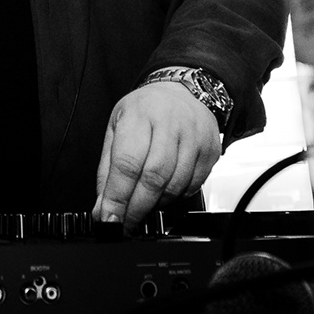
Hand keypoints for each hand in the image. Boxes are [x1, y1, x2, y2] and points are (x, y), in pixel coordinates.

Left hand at [92, 81, 221, 231]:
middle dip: (137, 207)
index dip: (117, 196)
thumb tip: (103, 206)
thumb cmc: (146, 110)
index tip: (109, 218)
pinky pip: (194, 185)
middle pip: (153, 177)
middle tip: (125, 222)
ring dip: (157, 204)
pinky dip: (177, 197)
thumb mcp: (117, 128)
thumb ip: (107, 169)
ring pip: (175, 185)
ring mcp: (194, 136)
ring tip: (144, 204)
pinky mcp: (210, 149)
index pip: (127, 163)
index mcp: (140, 115)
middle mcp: (169, 123)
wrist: (181, 91)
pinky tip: (165, 193)